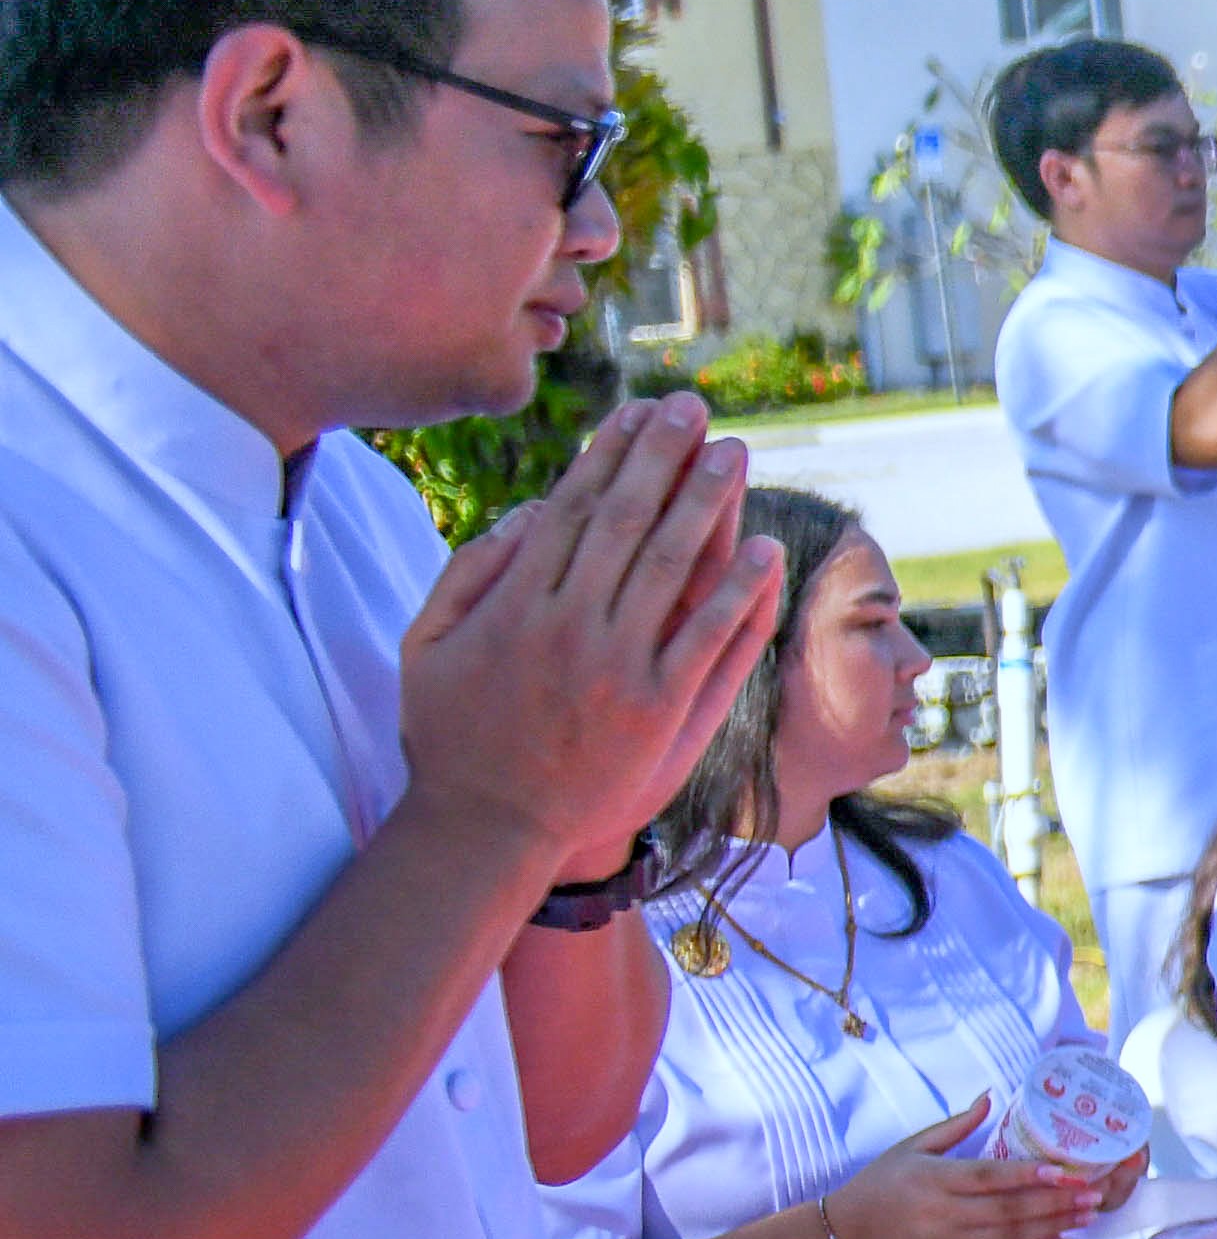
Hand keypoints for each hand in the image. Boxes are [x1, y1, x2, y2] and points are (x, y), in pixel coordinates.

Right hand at [399, 394, 781, 876]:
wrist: (486, 829)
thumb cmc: (451, 733)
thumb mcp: (427, 645)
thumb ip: (470, 573)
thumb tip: (534, 510)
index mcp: (516, 604)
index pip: (574, 509)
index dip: (609, 455)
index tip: (636, 412)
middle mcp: (570, 627)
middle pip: (629, 522)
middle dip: (663, 457)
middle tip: (695, 408)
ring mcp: (619, 670)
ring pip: (674, 569)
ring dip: (709, 505)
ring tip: (735, 454)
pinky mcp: (660, 713)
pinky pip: (710, 641)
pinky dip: (739, 594)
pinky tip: (766, 552)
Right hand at [819, 1105, 1094, 1238]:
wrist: (846, 1236)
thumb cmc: (880, 1184)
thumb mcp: (912, 1146)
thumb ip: (955, 1125)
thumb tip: (991, 1095)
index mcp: (934, 1180)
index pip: (988, 1178)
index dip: (1028, 1175)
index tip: (1065, 1171)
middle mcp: (944, 1215)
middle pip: (1008, 1211)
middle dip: (1055, 1204)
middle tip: (1093, 1194)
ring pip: (1010, 1238)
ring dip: (1053, 1228)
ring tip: (1086, 1215)